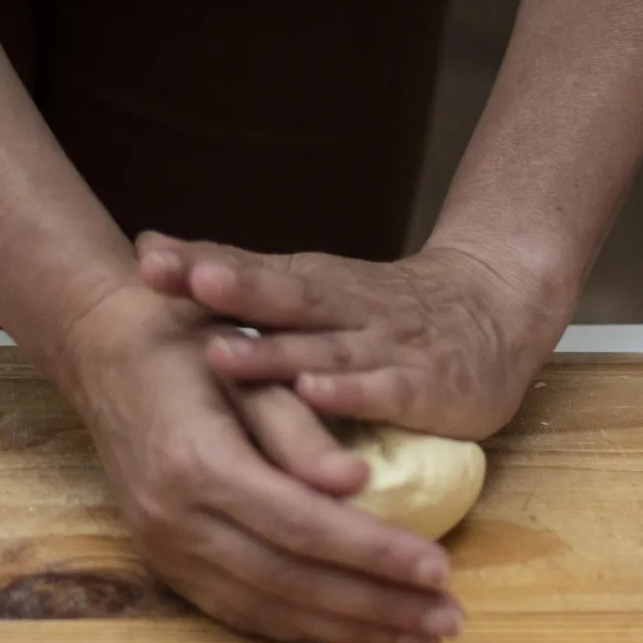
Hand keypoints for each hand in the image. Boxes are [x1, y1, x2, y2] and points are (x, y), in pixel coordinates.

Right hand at [54, 283, 462, 642]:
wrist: (104, 351)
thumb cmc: (189, 344)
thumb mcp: (249, 364)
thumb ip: (299, 429)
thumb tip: (360, 485)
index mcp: (196, 463)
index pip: (302, 525)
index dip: (375, 554)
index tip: (441, 569)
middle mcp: (174, 519)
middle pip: (291, 581)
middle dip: (376, 607)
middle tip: (448, 621)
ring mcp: (164, 549)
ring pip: (269, 610)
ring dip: (351, 631)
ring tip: (420, 637)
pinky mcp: (166, 565)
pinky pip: (242, 612)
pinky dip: (305, 630)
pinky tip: (358, 635)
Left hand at [134, 234, 565, 440]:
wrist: (495, 310)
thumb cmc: (387, 310)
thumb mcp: (313, 287)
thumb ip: (242, 277)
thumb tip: (148, 248)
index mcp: (311, 284)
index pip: (249, 268)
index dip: (199, 264)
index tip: (147, 257)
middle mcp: (343, 306)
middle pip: (282, 295)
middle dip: (233, 288)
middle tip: (185, 277)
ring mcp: (382, 345)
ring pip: (320, 346)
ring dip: (272, 351)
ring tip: (219, 351)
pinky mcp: (421, 386)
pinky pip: (379, 390)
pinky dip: (347, 392)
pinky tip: (314, 395)